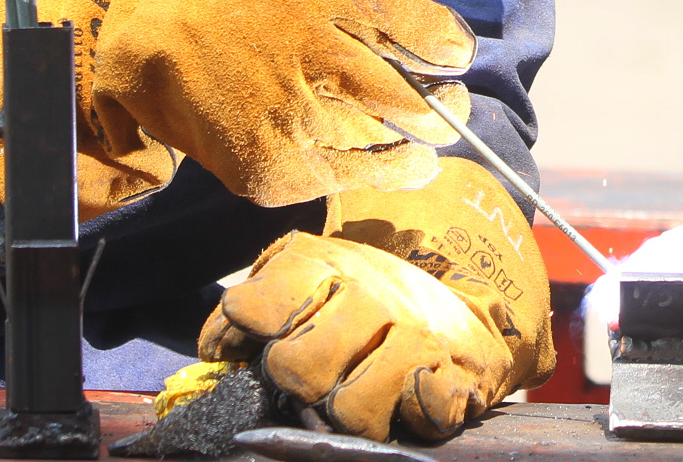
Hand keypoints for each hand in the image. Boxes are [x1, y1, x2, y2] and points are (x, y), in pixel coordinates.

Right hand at [0, 0, 473, 214]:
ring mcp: (296, 122)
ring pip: (389, 148)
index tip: (456, 59)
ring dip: (416, 147)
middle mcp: (320, 60)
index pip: (427, 33)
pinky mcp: (271, 173)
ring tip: (423, 145)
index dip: (450, 49)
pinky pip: (345, 180)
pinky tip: (394, 165)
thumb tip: (426, 1)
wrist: (138, 37)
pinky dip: (374, 174)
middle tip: (452, 109)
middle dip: (445, 109)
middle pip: (418, 101)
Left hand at [200, 159, 555, 439]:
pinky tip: (403, 403)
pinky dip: (409, 417)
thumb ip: (256, 303)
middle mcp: (374, 297)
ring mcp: (418, 339)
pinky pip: (420, 413)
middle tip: (311, 376)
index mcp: (328, 266)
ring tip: (350, 397)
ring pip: (350, 406)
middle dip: (295, 381)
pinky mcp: (456, 379)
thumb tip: (218, 348)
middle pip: (296, 366)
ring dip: (345, 412)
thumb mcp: (309, 275)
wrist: (465, 306)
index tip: (259, 337)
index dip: (245, 331)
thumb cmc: (368, 302)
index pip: (256, 307)